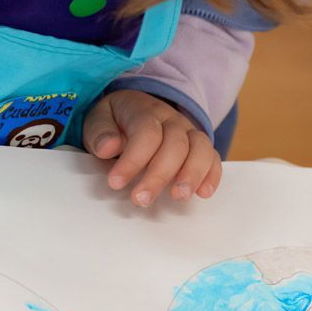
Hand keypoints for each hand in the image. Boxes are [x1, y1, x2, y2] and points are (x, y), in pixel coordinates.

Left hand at [83, 90, 221, 206]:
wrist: (133, 110)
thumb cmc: (114, 122)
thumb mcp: (98, 121)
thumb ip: (100, 132)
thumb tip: (108, 147)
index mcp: (145, 111)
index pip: (146, 133)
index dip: (133, 160)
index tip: (115, 183)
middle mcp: (172, 120)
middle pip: (175, 144)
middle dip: (159, 175)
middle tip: (141, 199)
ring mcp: (189, 132)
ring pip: (200, 149)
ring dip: (192, 175)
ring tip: (179, 197)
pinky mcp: (199, 147)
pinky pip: (213, 158)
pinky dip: (212, 175)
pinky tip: (204, 193)